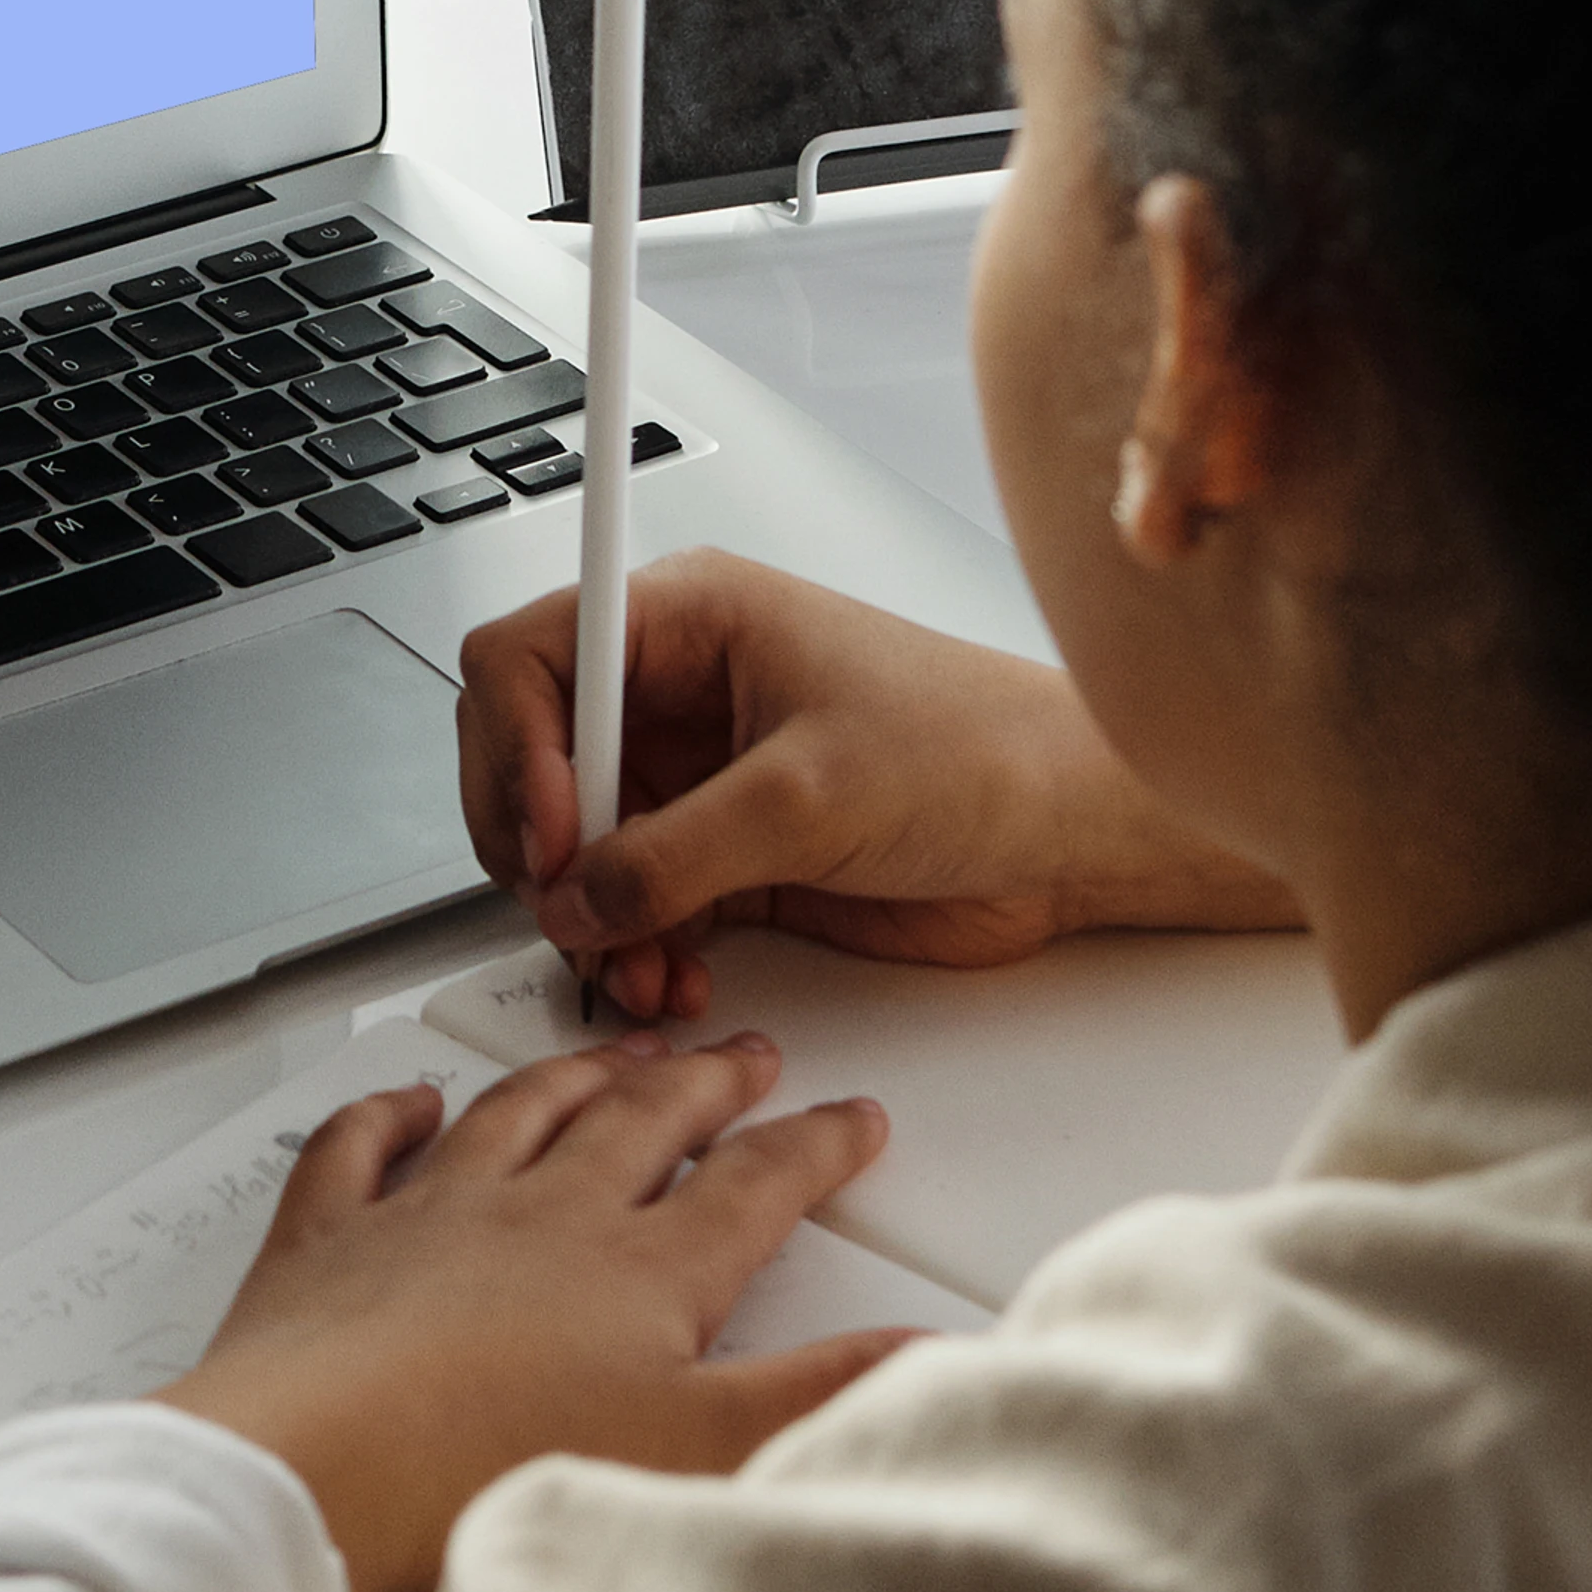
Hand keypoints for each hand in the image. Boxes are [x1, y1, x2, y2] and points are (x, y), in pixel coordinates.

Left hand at [157, 1038, 907, 1591]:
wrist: (326, 1465)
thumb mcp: (700, 1450)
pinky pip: (361, 1148)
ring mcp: (431, 1212)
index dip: (815, 1149)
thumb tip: (922, 1354)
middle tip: (748, 1053)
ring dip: (577, 1074)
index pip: (753, 1188)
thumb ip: (818, 1395)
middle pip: (643, 1123)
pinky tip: (409, 1097)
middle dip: (706, 1083)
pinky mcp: (333, 1237)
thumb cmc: (496, 1465)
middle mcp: (540, 1214)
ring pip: (519, 1112)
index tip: (853, 1119)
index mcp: (639, 1269)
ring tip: (617, 1052)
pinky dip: (388, 1112)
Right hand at [458, 550, 1300, 1023]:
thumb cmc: (982, 752)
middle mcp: (678, 690)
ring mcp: (698, 775)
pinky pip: (634, 902)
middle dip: (542, 848)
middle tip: (574, 910)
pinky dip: (635, 947)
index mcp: (688, 618)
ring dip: (589, 917)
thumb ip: (675, 854)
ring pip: (578, 846)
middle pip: (533, 757)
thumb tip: (578, 900)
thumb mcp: (810, 797)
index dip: (516, 749)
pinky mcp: (726, 852)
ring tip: (635, 965)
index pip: (530, 659)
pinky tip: (671, 973)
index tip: (553, 836)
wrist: (1075, 832)